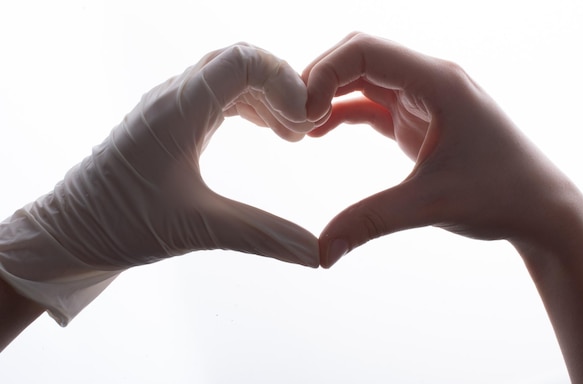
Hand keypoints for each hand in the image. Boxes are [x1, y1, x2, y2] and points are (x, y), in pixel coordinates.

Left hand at [0, 43, 317, 324]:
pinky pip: (217, 93)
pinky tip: (265, 131)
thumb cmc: (121, 224)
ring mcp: (169, 105)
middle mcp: (173, 96)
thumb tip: (318, 254)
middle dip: (282, 87)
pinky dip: (249, 104)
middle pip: (241, 60)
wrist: (70, 231)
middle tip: (305, 128)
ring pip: (230, 75)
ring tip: (291, 134)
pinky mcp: (169, 120)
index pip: (243, 60)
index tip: (304, 121)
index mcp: (178, 110)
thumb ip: (264, 235)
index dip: (285, 81)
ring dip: (267, 96)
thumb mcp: (199, 229)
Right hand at [303, 32, 576, 266]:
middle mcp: (429, 79)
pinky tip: (319, 131)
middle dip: (319, 78)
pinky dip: (342, 112)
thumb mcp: (430, 205)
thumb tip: (320, 252)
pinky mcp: (418, 119)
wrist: (540, 208)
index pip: (366, 50)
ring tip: (296, 124)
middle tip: (289, 114)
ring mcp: (423, 97)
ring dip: (328, 94)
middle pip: (359, 55)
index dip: (324, 71)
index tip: (301, 110)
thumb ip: (369, 222)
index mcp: (438, 82)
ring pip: (362, 77)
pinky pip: (371, 103)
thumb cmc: (502, 195)